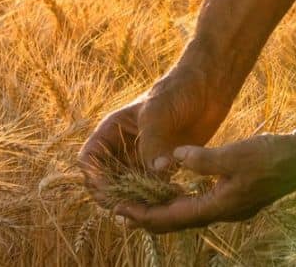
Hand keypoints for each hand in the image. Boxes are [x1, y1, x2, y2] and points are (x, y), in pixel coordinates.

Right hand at [77, 66, 232, 200]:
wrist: (207, 88)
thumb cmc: (177, 91)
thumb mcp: (158, 113)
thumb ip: (152, 142)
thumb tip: (155, 172)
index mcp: (112, 131)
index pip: (89, 160)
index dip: (93, 177)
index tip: (111, 191)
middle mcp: (123, 147)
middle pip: (105, 181)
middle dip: (114, 195)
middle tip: (133, 206)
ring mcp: (142, 158)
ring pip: (128, 189)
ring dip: (137, 199)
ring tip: (154, 203)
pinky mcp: (162, 166)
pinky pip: (152, 188)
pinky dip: (157, 196)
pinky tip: (172, 196)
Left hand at [114, 131, 295, 233]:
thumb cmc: (272, 155)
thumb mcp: (235, 154)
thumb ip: (203, 159)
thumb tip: (175, 158)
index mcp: (219, 206)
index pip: (172, 218)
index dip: (144, 216)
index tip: (120, 212)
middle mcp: (223, 212)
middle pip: (177, 222)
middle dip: (148, 218)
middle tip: (120, 212)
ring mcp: (232, 207)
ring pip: (189, 214)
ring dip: (164, 210)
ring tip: (140, 204)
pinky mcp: (237, 198)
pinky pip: (201, 205)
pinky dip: (182, 201)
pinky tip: (175, 191)